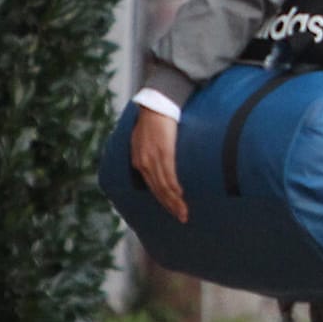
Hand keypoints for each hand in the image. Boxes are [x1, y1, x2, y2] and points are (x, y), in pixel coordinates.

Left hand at [131, 108, 188, 222]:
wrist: (156, 104)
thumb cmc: (154, 119)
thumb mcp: (146, 139)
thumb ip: (151, 153)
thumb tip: (163, 162)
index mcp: (139, 161)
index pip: (152, 187)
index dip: (163, 200)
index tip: (174, 210)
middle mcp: (143, 163)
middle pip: (158, 190)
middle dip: (170, 206)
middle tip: (182, 218)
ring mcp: (152, 158)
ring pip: (163, 186)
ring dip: (174, 201)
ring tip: (184, 212)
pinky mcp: (163, 152)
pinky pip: (168, 174)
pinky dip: (174, 187)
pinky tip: (180, 195)